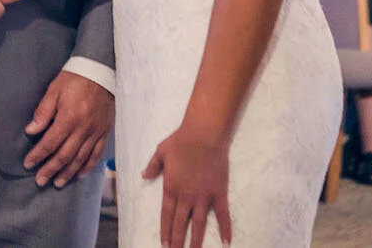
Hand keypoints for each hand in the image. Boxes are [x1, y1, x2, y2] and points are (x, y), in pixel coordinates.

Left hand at [24, 70, 113, 187]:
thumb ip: (43, 112)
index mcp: (68, 118)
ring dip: (67, 173)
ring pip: (80, 159)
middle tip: (40, 181)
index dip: (38, 155)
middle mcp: (83, 129)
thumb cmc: (74, 79)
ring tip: (57, 183)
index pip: (50, 143)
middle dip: (50, 169)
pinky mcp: (104, 132)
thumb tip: (30, 131)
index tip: (28, 164)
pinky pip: (96, 154)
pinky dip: (87, 167)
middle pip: (64, 155)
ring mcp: (95, 132)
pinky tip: (78, 175)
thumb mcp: (54, 90)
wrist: (100, 70)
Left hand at [143, 123, 231, 247]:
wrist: (203, 134)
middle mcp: (186, 196)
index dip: (166, 231)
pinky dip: (225, 229)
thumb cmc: (180, 141)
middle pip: (181, 224)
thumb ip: (152, 166)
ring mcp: (203, 196)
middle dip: (178, 241)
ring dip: (196, 241)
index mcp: (170, 188)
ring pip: (199, 224)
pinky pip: (222, 214)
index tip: (164, 244)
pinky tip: (227, 242)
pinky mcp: (219, 192)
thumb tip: (144, 175)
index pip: (167, 216)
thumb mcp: (160, 151)